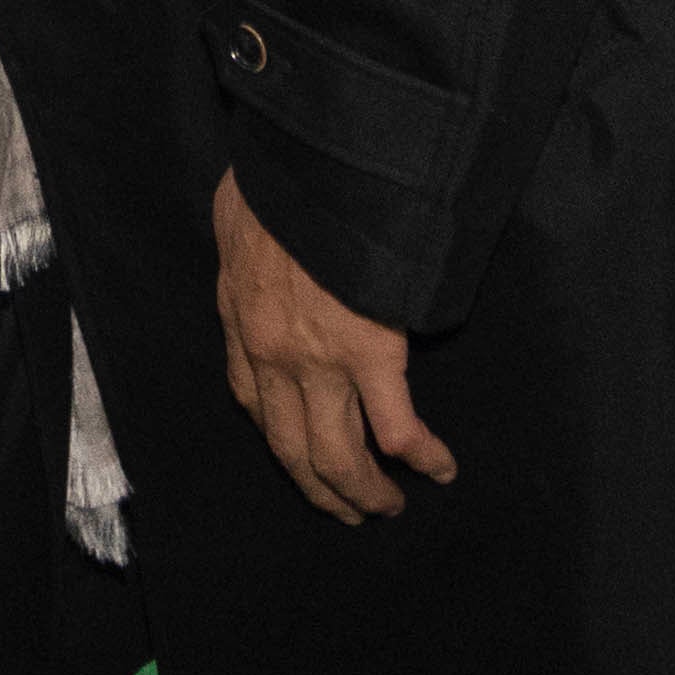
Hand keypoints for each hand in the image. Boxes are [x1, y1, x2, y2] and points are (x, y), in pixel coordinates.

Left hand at [210, 168, 452, 523]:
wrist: (309, 163)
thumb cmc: (275, 181)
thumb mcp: (235, 220)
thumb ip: (248, 249)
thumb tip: (257, 245)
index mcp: (241, 324)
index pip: (252, 404)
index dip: (280, 440)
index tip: (300, 457)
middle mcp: (272, 356)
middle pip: (293, 449)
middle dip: (322, 489)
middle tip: (348, 512)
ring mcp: (320, 361)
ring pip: (340, 454)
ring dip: (365, 491)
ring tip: (389, 507)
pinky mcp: (369, 353)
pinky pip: (396, 428)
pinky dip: (420, 457)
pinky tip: (439, 470)